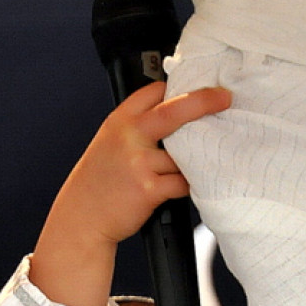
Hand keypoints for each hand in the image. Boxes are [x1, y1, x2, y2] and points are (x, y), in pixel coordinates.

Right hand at [30, 81, 230, 305]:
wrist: (82, 218)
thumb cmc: (98, 183)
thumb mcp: (108, 144)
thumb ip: (136, 129)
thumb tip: (176, 120)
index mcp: (119, 122)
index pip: (153, 92)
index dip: (176, 88)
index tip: (197, 86)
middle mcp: (129, 137)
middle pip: (175, 110)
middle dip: (203, 101)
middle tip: (224, 98)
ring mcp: (139, 162)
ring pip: (183, 155)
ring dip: (189, 163)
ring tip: (180, 171)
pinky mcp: (149, 189)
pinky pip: (182, 182)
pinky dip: (185, 186)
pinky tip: (178, 188)